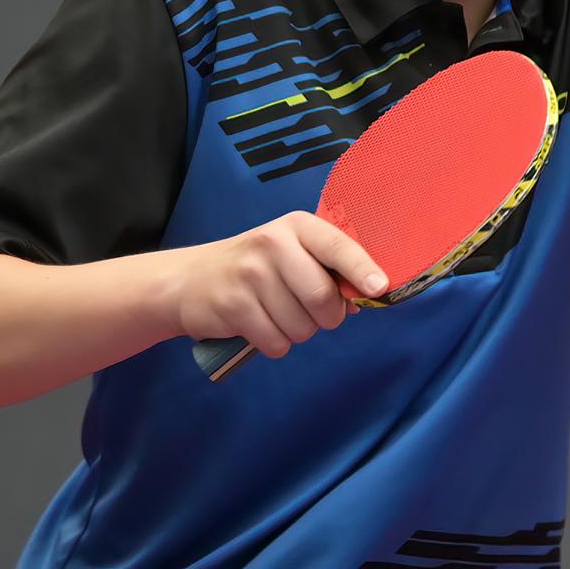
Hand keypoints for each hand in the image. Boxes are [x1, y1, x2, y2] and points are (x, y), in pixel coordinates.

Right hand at [172, 212, 387, 358]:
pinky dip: (274, 343)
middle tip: (309, 310)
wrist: (189, 279)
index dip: (361, 268)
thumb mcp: (291, 254)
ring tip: (275, 312)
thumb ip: (328, 269)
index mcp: (296, 227)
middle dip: (326, 317)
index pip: (337, 245)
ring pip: (301, 327)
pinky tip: (258, 323)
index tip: (379, 288)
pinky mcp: (232, 305)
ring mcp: (250, 274)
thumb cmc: (257, 268)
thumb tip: (366, 295)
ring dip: (296, 331)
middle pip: (323, 297)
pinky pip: (276, 343)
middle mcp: (273, 243)